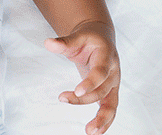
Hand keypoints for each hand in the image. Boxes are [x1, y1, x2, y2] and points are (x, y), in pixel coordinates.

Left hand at [45, 20, 119, 134]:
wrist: (101, 39)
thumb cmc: (89, 39)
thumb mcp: (77, 36)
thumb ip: (64, 42)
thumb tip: (48, 43)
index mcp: (107, 56)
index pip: (101, 72)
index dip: (90, 82)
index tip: (77, 91)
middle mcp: (114, 72)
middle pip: (102, 90)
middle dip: (84, 98)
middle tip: (63, 98)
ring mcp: (113, 84)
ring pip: (111, 104)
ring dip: (102, 119)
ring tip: (89, 131)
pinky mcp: (110, 93)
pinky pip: (110, 109)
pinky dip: (105, 121)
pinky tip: (96, 132)